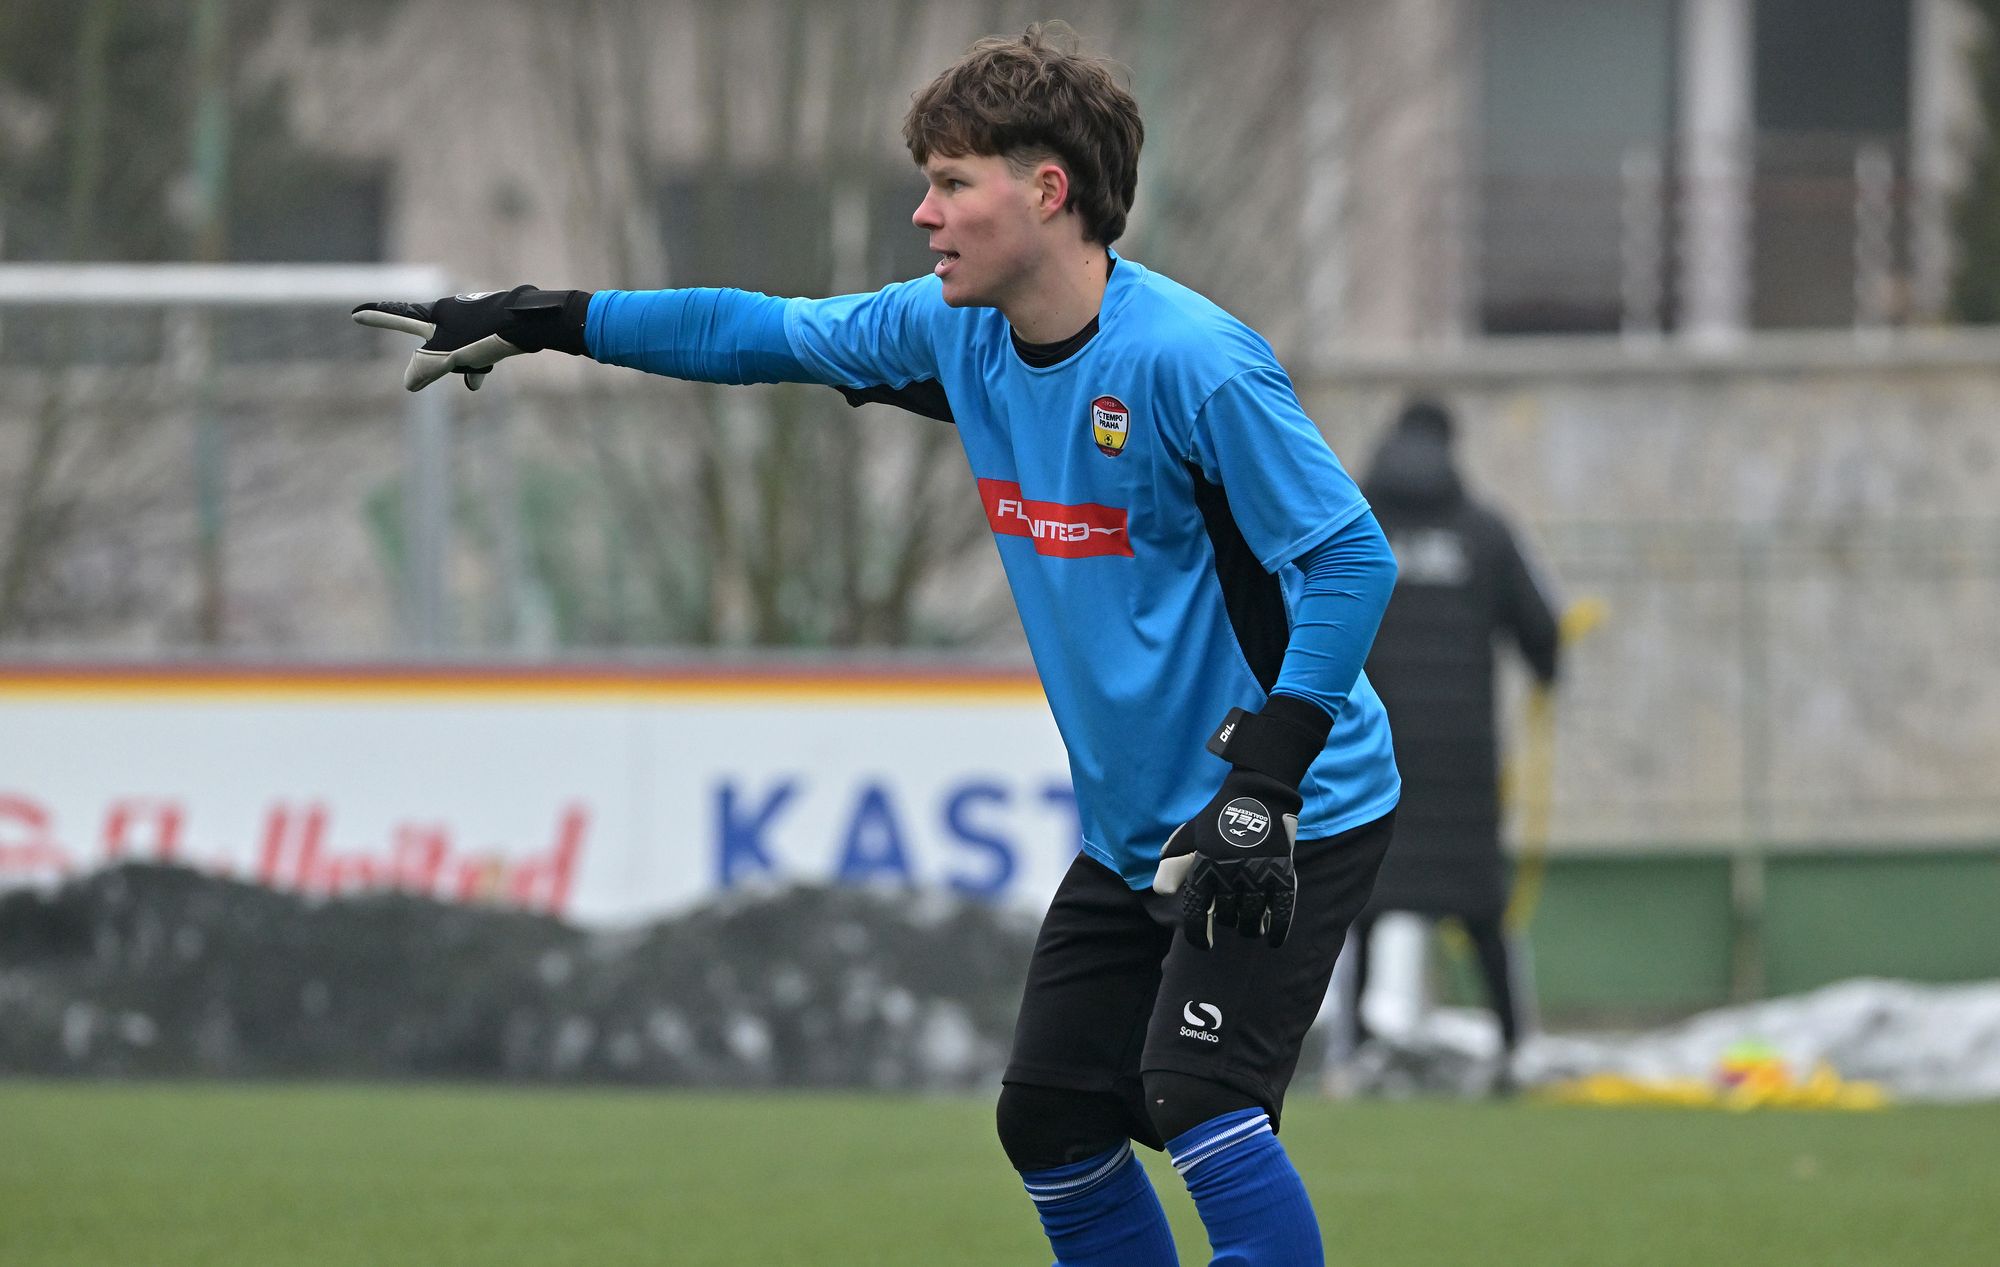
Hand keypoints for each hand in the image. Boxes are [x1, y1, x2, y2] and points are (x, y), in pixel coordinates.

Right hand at [351, 285, 589, 390]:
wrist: (526, 323)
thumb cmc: (483, 335)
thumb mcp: (447, 356)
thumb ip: (424, 369)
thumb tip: (409, 384)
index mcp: (434, 314)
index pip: (398, 316)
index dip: (377, 317)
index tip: (355, 314)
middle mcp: (451, 312)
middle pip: (434, 342)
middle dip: (442, 361)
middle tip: (459, 365)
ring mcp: (472, 319)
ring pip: (458, 349)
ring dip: (464, 366)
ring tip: (475, 378)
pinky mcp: (492, 327)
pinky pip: (478, 350)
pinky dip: (477, 366)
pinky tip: (480, 381)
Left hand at [1152, 695, 1331, 949]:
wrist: (1258, 793)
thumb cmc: (1219, 818)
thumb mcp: (1189, 836)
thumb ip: (1172, 864)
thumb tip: (1161, 891)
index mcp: (1204, 866)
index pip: (1197, 911)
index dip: (1198, 933)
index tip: (1203, 944)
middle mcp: (1230, 874)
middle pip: (1227, 916)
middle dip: (1227, 921)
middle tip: (1230, 918)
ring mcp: (1258, 875)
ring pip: (1252, 918)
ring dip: (1249, 927)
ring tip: (1248, 926)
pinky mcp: (1282, 873)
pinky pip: (1282, 910)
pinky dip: (1277, 929)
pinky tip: (1272, 940)